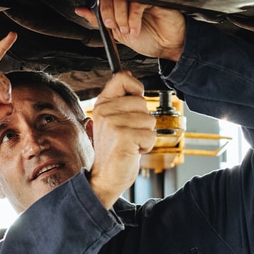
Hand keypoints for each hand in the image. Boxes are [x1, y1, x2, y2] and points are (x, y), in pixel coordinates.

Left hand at [77, 0, 185, 62]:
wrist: (169, 47)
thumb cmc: (149, 39)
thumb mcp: (117, 33)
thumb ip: (99, 21)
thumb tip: (80, 10)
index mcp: (121, 1)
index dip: (100, 7)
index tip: (105, 22)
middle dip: (109, 12)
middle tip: (113, 26)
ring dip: (121, 16)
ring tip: (127, 30)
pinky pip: (137, 2)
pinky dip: (133, 17)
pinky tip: (136, 28)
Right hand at [88, 70, 155, 206]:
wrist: (105, 178)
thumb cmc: (113, 151)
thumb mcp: (113, 120)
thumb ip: (120, 98)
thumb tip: (128, 75)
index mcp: (102, 105)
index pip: (121, 78)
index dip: (135, 88)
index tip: (133, 104)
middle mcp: (105, 111)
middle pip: (142, 102)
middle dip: (142, 121)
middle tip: (128, 135)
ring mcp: (113, 124)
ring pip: (149, 120)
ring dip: (145, 135)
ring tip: (130, 143)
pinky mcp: (124, 137)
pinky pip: (151, 135)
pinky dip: (147, 146)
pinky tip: (132, 151)